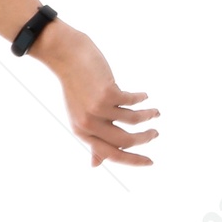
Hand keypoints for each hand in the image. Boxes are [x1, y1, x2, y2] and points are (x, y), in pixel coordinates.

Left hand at [35, 24, 158, 167]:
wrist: (66, 56)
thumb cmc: (76, 87)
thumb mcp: (80, 116)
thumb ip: (91, 139)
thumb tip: (95, 165)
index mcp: (82, 132)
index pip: (111, 154)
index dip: (133, 160)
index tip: (149, 162)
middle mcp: (88, 124)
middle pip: (125, 141)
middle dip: (145, 139)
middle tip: (156, 133)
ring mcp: (97, 109)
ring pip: (133, 121)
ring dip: (148, 116)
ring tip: (155, 113)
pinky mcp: (107, 93)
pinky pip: (132, 101)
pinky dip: (141, 99)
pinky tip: (144, 95)